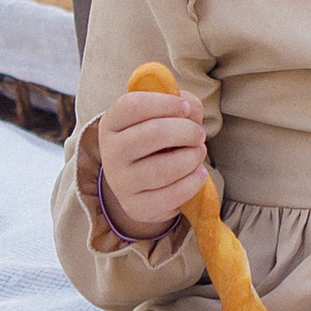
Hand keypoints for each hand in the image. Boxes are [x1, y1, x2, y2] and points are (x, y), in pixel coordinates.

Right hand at [94, 82, 212, 236]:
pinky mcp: (136, 207)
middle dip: (186, 132)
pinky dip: (193, 182)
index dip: (166, 103)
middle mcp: (110, 153)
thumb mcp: (162, 115)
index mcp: (112, 123)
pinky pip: (171, 195)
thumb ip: (180, 104)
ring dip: (191, 158)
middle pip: (152, 134)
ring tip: (198, 153)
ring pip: (163, 168)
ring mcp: (121, 183)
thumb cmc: (157, 140)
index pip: (133, 106)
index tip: (187, 108)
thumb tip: (191, 110)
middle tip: (199, 134)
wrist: (143, 182)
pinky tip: (198, 174)